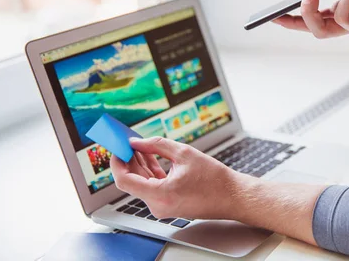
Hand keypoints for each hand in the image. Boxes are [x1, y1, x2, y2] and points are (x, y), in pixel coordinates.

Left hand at [110, 137, 240, 219]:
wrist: (232, 196)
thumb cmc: (214, 178)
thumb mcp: (184, 153)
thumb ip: (156, 145)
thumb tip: (136, 141)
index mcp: (160, 194)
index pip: (123, 180)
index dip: (117, 162)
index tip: (117, 147)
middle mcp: (157, 205)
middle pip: (132, 181)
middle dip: (128, 159)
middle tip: (127, 141)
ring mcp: (162, 207)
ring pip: (141, 183)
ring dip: (139, 164)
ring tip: (139, 145)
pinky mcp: (168, 205)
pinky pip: (152, 187)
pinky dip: (149, 172)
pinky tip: (150, 156)